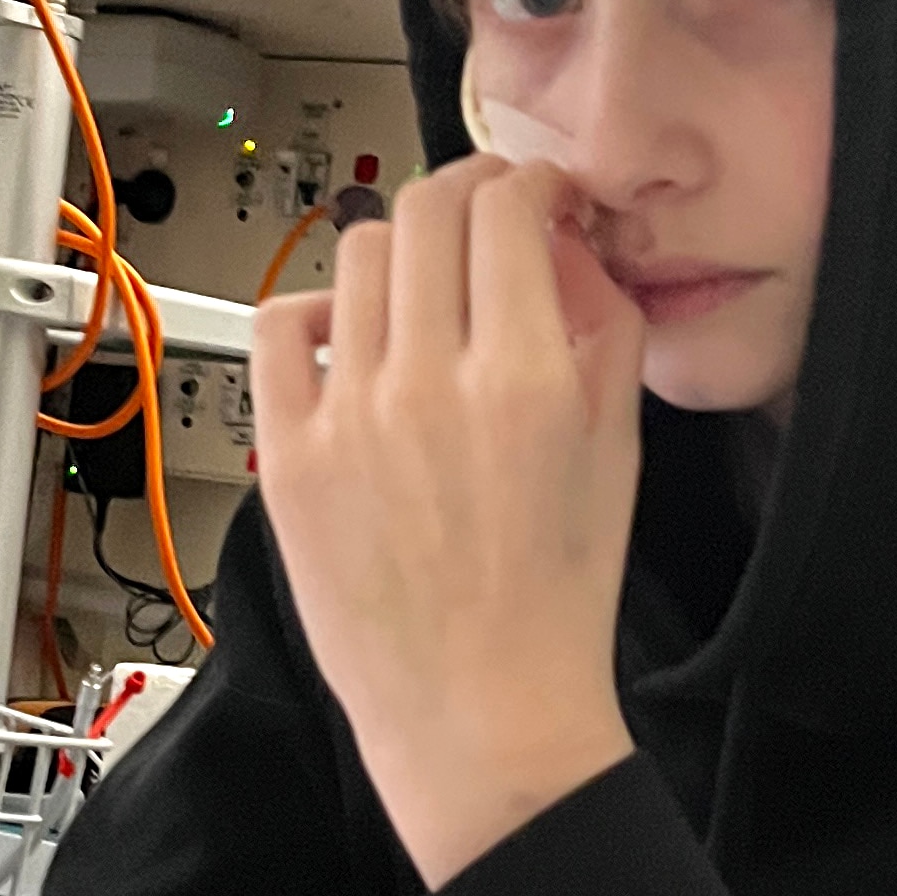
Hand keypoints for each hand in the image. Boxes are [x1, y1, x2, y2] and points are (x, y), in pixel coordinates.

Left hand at [252, 156, 646, 888]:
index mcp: (522, 378)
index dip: (527, 182)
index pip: (506, 211)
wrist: (481, 713)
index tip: (537, 196)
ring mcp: (348, 417)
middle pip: (427, 213)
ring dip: (398, 248)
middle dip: (465, 191)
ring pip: (355, 256)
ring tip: (419, 284)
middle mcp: (428, 383)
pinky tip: (344, 336)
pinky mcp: (289, 457)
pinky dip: (314, 311)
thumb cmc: (555, 597)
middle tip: (483, 213)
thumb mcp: (615, 453)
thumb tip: (572, 248)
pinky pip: (280, 330)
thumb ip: (604, 333)